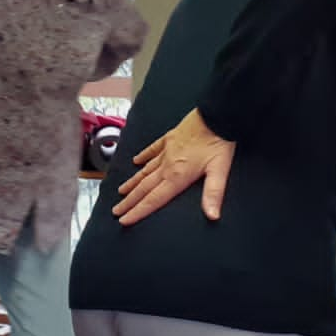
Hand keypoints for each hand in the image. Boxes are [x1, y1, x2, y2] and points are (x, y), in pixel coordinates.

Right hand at [113, 109, 233, 225]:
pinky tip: (136, 161)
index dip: (138, 211)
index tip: (124, 220)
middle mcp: (168, 165)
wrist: (215, 115)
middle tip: (116, 211)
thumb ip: (213, 193)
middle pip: (144, 188)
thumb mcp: (219, 170)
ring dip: (132, 183)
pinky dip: (143, 157)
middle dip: (129, 201)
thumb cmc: (218, 142)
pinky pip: (152, 150)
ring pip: (145, 171)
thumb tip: (212, 216)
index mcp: (178, 175)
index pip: (154, 199)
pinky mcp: (169, 139)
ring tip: (121, 192)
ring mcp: (167, 151)